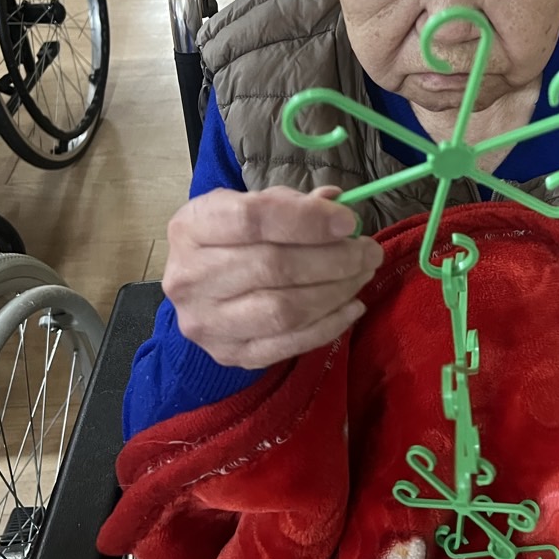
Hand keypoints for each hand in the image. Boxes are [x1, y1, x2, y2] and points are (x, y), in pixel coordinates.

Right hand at [162, 186, 382, 367]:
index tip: (348, 221)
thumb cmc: (230, 238)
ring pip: (285, 310)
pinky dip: (330, 325)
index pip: (252, 219)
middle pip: (274, 267)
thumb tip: (338, 205)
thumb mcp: (251, 204)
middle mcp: (190, 278)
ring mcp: (207, 323)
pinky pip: (289, 344)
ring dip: (337, 291)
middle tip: (368, 251)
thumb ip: (293, 203)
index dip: (307, 220)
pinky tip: (352, 305)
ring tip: (363, 273)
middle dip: (334, 258)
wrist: (196, 286)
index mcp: (191, 228)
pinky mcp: (230, 354)